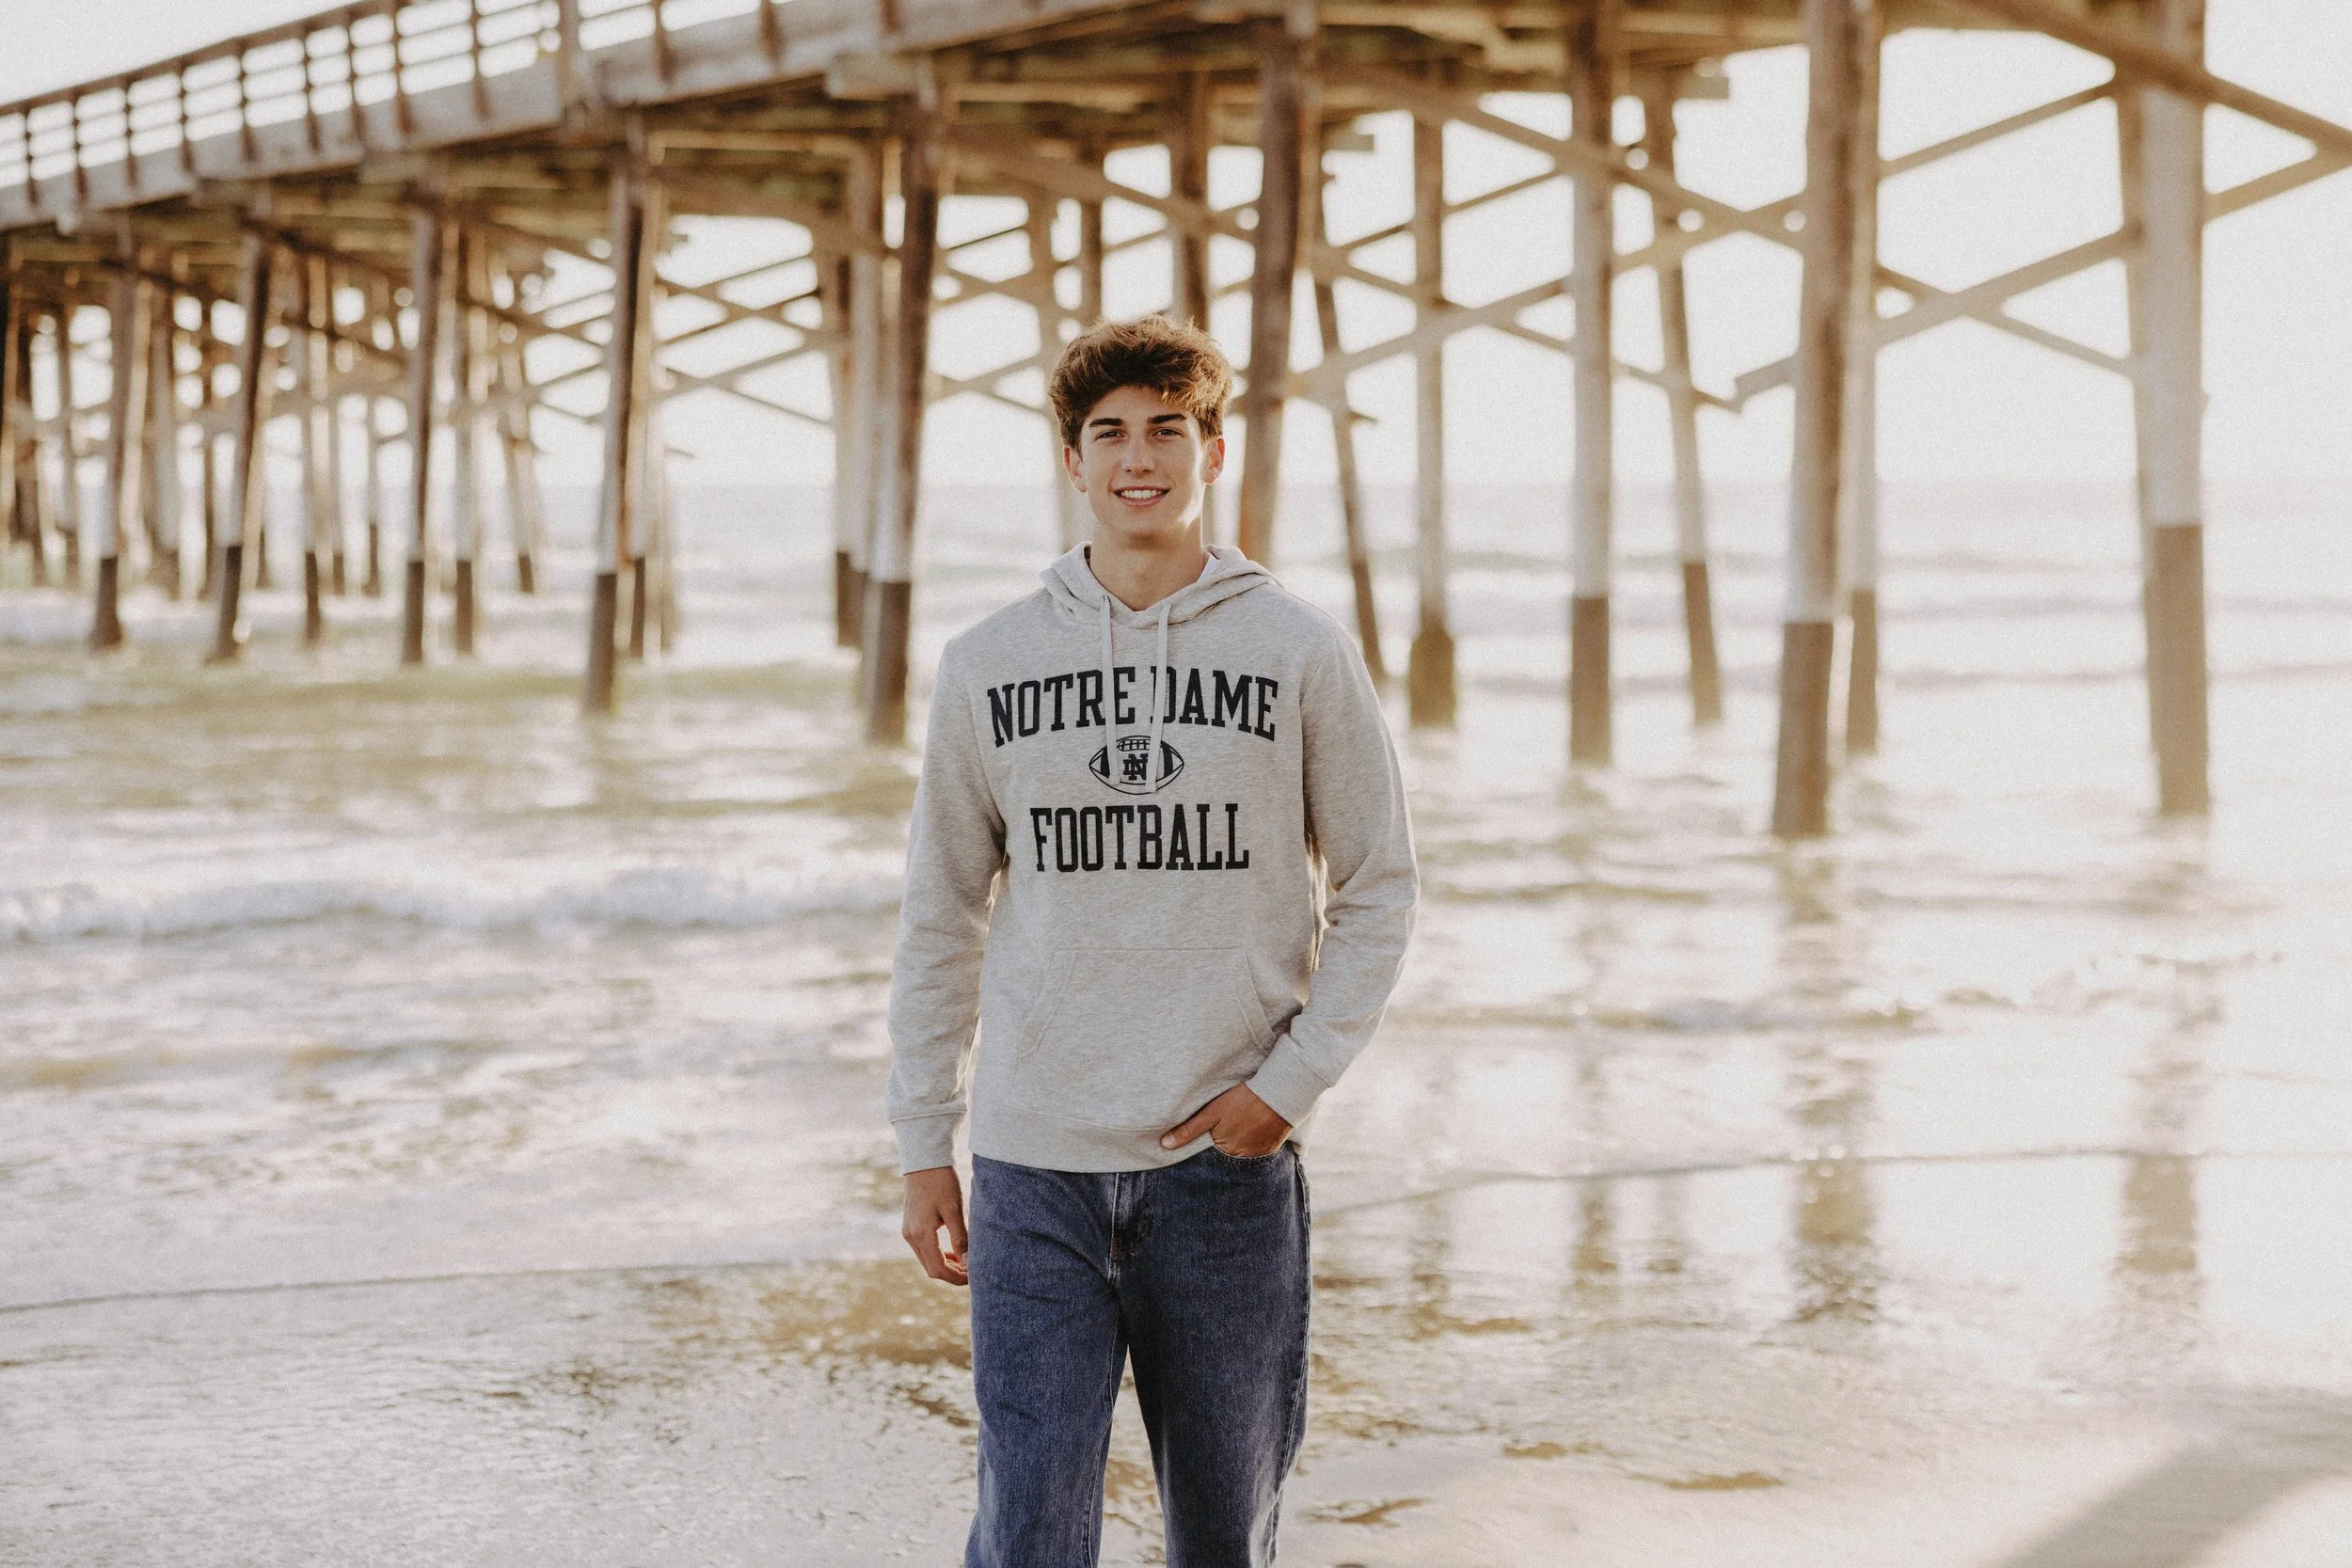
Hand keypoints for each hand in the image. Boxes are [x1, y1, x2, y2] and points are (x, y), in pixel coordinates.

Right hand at [901, 1166, 968, 1285]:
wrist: (924, 1161)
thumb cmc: (941, 1181)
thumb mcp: (954, 1209)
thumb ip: (960, 1238)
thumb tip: (968, 1263)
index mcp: (921, 1235)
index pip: (938, 1270)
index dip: (956, 1278)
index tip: (974, 1277)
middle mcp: (911, 1237)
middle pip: (931, 1269)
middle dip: (952, 1274)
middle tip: (973, 1272)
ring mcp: (908, 1232)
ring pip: (927, 1260)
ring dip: (946, 1265)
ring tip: (966, 1262)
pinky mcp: (910, 1226)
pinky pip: (924, 1249)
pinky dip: (939, 1255)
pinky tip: (954, 1251)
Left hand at [1161, 1083, 1291, 1157]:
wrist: (1280, 1093)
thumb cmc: (1244, 1100)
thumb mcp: (1213, 1112)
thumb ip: (1189, 1130)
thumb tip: (1164, 1145)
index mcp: (1224, 1149)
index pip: (1208, 1152)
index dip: (1206, 1141)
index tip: (1209, 1130)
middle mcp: (1241, 1157)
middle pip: (1225, 1153)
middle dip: (1223, 1142)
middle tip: (1229, 1123)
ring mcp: (1258, 1155)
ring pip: (1240, 1151)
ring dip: (1239, 1142)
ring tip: (1242, 1123)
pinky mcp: (1271, 1149)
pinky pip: (1256, 1150)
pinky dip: (1253, 1141)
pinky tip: (1254, 1126)